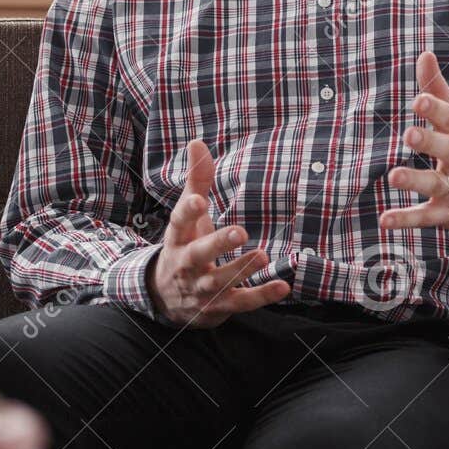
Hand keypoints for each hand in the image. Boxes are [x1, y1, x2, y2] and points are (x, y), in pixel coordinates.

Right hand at [147, 138, 290, 326]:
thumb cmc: (183, 246)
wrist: (165, 299)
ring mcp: (202, 288)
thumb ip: (196, 181)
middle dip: (218, 244)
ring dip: (240, 269)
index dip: (188, 211)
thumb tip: (197, 142)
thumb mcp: (187, 217)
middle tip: (240, 232)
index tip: (199, 199)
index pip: (179, 222)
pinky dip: (261, 296)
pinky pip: (240, 303)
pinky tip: (282, 286)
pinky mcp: (219, 307)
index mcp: (177, 238)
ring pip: (219, 281)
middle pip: (198, 254)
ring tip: (262, 256)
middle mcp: (186, 264)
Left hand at [381, 51, 448, 236]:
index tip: (419, 99)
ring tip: (393, 176)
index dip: (434, 109)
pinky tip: (384, 220)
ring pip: (435, 184)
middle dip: (429, 141)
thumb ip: (438, 89)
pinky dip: (405, 219)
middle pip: (446, 149)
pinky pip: (425, 217)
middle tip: (409, 133)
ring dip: (415, 180)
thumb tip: (423, 53)